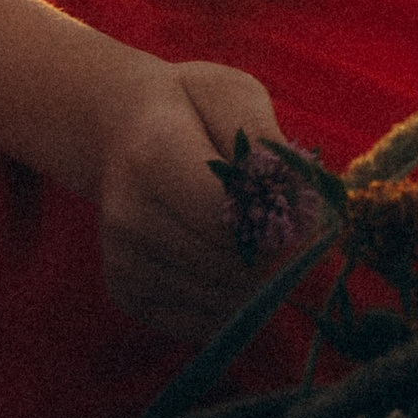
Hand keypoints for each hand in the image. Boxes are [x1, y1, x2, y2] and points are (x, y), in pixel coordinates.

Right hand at [93, 59, 285, 340]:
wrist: (119, 129)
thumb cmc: (188, 108)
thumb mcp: (231, 95)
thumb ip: (267, 142)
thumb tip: (299, 203)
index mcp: (153, 156)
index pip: (232, 218)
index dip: (273, 214)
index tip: (280, 193)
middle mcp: (129, 217)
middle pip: (233, 263)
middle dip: (266, 245)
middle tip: (264, 211)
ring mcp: (123, 260)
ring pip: (224, 298)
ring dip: (250, 273)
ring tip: (237, 229)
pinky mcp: (127, 294)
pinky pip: (205, 322)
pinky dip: (228, 297)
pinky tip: (215, 255)